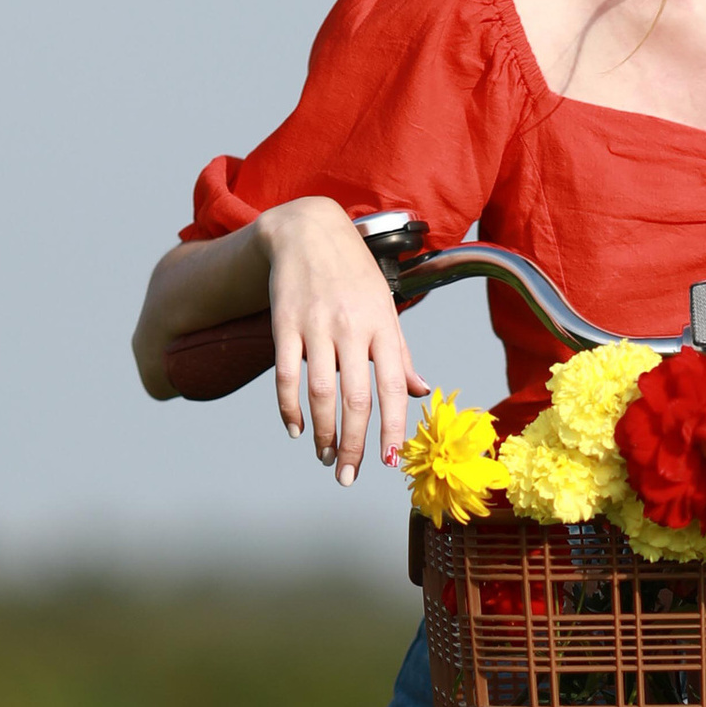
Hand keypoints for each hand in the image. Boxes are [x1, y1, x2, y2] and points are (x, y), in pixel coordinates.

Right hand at [259, 200, 429, 481]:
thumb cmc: (354, 274)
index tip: (388, 463)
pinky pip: (285, 374)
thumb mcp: (386, 307)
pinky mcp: (285, 323)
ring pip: (320, 392)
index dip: (391, 429)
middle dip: (354, 445)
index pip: (391, 388)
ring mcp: (316, 325)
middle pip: (355, 399)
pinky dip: (289, 407)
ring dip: (322, 433)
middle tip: (349, 476)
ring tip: (325, 457)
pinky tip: (295, 429)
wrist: (309, 230)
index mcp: (383, 326)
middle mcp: (352, 327)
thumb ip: (400, 353)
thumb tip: (420, 391)